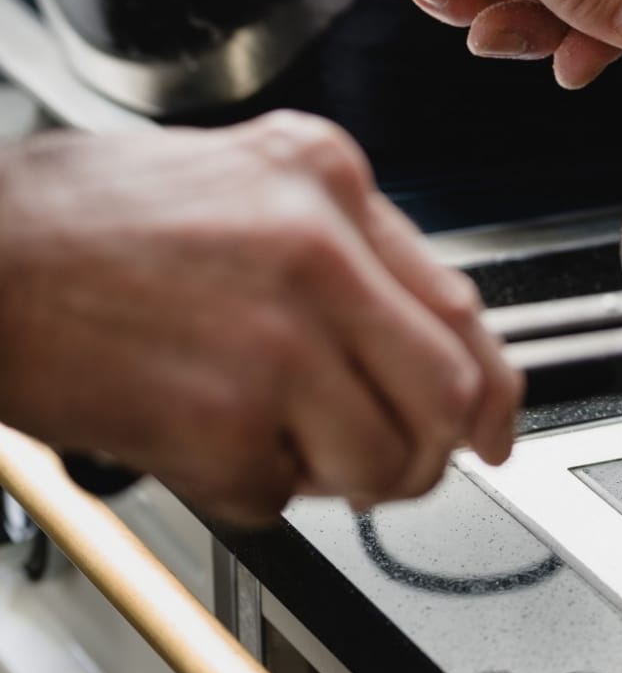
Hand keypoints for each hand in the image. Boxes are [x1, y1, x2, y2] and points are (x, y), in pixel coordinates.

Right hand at [0, 113, 519, 524]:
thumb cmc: (73, 225)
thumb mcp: (233, 182)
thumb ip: (334, 247)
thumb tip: (414, 335)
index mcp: (326, 178)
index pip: (461, 303)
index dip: (495, 388)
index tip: (497, 428)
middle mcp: (319, 250)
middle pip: (449, 392)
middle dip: (426, 450)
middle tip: (389, 466)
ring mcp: (278, 336)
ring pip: (383, 456)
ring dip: (338, 480)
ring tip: (273, 449)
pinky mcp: (223, 416)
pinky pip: (279, 494)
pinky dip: (244, 491)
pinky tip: (195, 442)